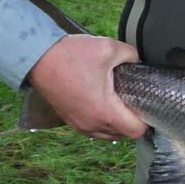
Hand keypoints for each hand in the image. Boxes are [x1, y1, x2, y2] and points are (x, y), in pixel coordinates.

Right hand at [26, 34, 148, 140]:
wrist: (37, 57)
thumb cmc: (71, 55)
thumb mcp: (109, 48)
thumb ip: (132, 56)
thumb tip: (138, 62)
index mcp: (104, 112)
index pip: (136, 131)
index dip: (147, 119)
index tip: (147, 103)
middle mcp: (91, 125)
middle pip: (124, 135)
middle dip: (133, 120)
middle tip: (135, 99)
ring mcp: (79, 125)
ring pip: (108, 134)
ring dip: (118, 123)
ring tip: (120, 102)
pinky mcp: (70, 121)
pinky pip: (94, 129)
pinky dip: (103, 121)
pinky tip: (104, 102)